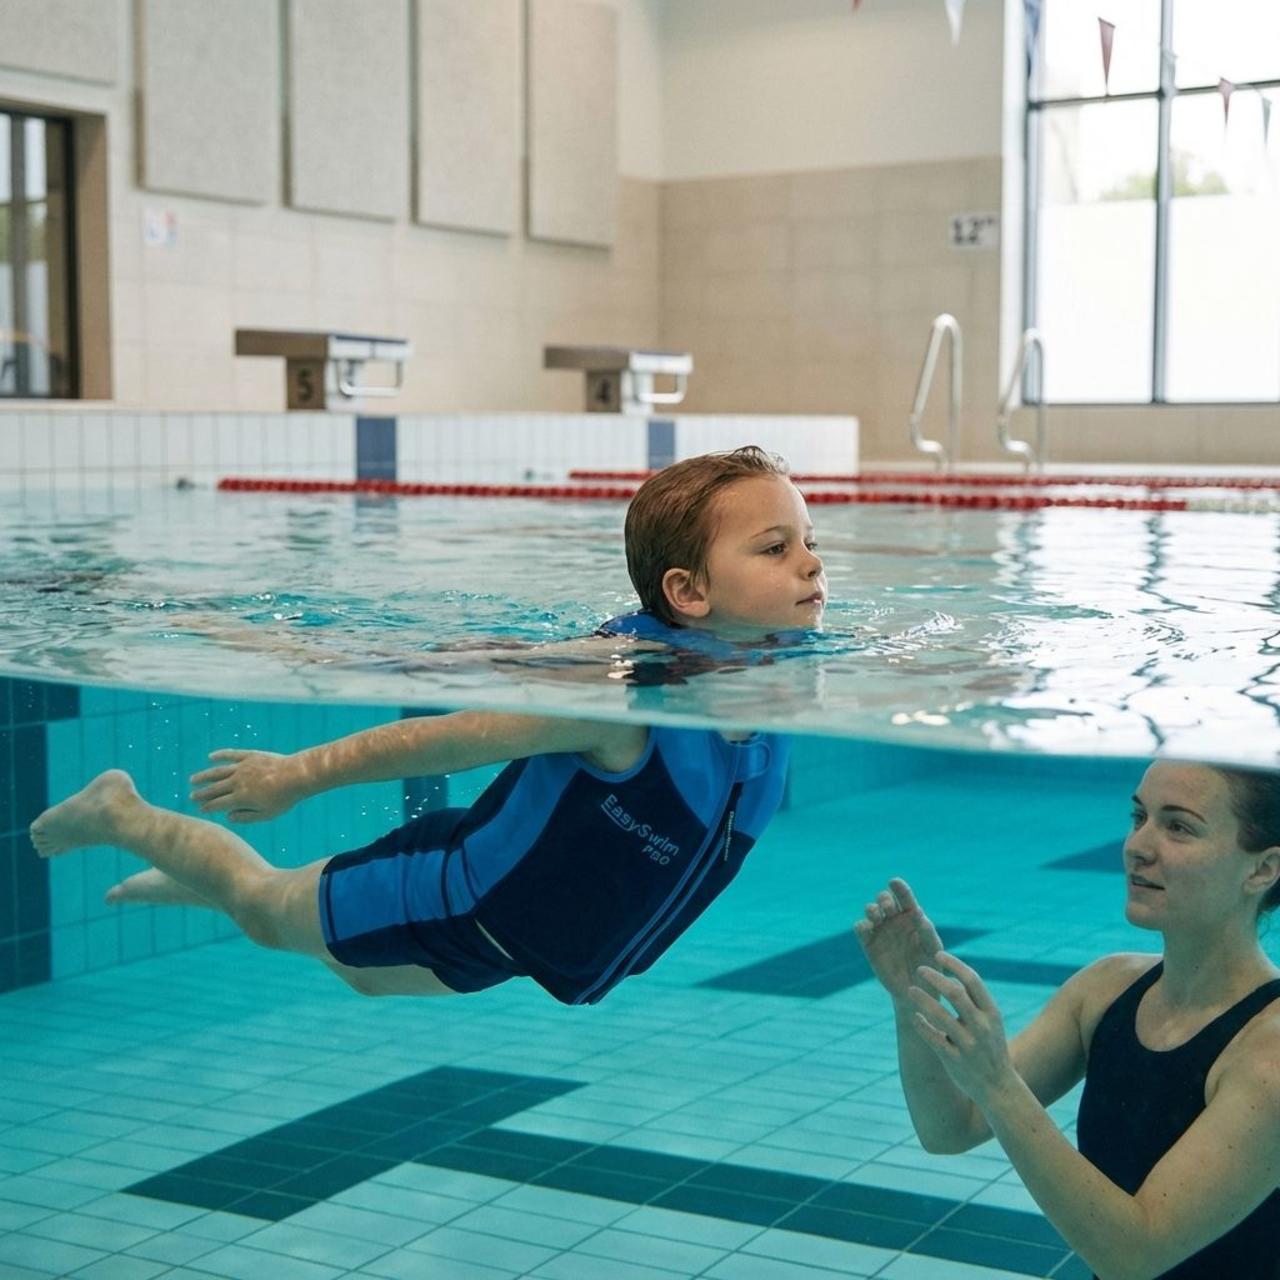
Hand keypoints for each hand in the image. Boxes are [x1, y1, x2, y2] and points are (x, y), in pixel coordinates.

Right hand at [189, 749, 304, 821]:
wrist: (298, 775)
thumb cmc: (284, 798)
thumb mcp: (267, 814)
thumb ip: (246, 817)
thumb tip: (228, 817)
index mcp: (241, 798)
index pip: (218, 804)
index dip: (207, 807)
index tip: (200, 809)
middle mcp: (237, 782)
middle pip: (214, 788)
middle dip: (201, 793)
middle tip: (192, 797)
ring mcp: (243, 767)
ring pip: (218, 771)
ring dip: (204, 776)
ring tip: (193, 780)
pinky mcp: (250, 756)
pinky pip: (231, 754)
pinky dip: (220, 755)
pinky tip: (211, 757)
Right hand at [853, 878, 944, 1003]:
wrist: (918, 991)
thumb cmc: (931, 967)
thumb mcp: (933, 948)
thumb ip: (927, 931)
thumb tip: (918, 912)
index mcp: (912, 916)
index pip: (904, 897)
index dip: (899, 888)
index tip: (894, 882)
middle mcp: (894, 920)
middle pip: (885, 900)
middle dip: (884, 898)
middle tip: (886, 904)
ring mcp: (880, 931)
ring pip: (871, 911)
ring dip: (872, 909)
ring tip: (875, 913)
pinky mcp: (869, 945)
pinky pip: (861, 929)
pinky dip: (862, 925)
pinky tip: (867, 927)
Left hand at [909, 952, 1014, 1105]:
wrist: (999, 1088)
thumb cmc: (991, 1048)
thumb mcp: (991, 1022)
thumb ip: (974, 1001)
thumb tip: (950, 972)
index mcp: (992, 1014)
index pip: (973, 980)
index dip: (954, 964)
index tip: (937, 954)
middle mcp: (982, 1027)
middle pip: (955, 994)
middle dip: (935, 978)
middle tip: (919, 968)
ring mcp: (969, 1045)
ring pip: (941, 1016)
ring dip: (923, 999)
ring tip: (909, 989)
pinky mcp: (955, 1061)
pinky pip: (933, 1039)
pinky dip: (921, 1026)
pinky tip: (913, 1017)